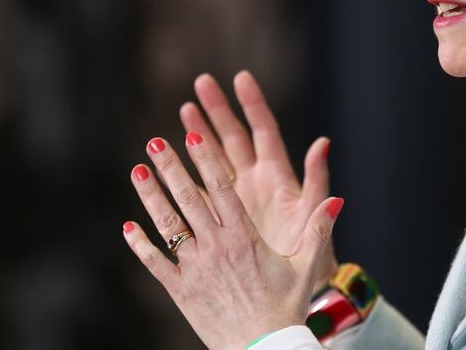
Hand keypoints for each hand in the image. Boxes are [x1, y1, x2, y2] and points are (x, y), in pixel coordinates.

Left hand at [123, 133, 344, 349]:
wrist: (265, 349)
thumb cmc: (286, 308)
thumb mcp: (306, 265)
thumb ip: (319, 228)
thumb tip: (338, 199)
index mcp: (245, 237)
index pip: (222, 189)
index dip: (205, 161)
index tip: (192, 138)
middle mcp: (217, 247)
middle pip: (189, 199)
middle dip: (171, 168)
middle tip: (155, 142)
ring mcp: (196, 268)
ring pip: (168, 225)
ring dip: (151, 196)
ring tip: (138, 171)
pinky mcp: (181, 290)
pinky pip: (155, 263)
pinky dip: (140, 245)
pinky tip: (127, 226)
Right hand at [180, 71, 338, 289]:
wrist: (295, 295)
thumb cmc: (313, 258)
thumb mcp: (311, 217)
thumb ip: (316, 180)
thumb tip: (324, 141)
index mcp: (278, 179)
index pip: (264, 132)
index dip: (253, 105)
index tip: (240, 78)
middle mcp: (256, 183)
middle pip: (234, 139)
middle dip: (218, 111)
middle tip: (201, 83)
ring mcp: (236, 201)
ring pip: (212, 162)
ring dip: (197, 137)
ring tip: (183, 111)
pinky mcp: (219, 221)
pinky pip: (197, 195)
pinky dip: (181, 180)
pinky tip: (162, 168)